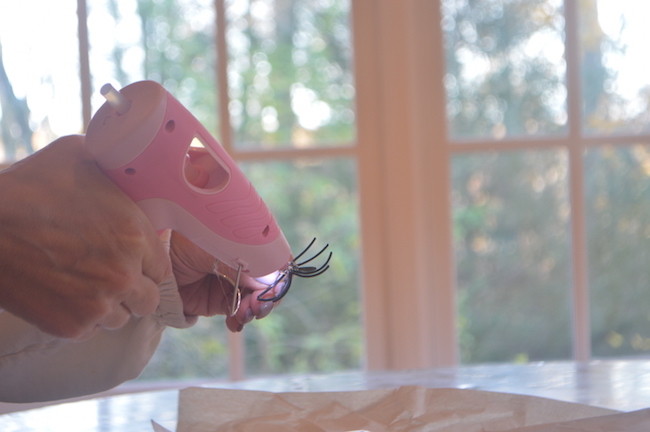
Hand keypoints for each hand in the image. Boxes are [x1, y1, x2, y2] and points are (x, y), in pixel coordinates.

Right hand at [0, 135, 168, 338]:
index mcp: (136, 237)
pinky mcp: (70, 326)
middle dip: (136, 289)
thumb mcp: (81, 157)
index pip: (163, 267)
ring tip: (86, 284)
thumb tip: (132, 164)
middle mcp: (124, 276)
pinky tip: (66, 293)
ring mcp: (98, 305)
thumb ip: (117, 170)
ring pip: (122, 318)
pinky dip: (83, 317)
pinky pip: (91, 329)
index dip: (148, 263)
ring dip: (111, 305)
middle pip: (149, 299)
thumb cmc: (29, 186)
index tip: (134, 259)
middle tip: (114, 275)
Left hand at [169, 231, 275, 331]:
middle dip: (266, 299)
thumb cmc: (191, 240)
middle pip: (269, 285)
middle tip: (256, 308)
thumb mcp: (223, 249)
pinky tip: (235, 323)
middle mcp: (246, 263)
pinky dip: (240, 320)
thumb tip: (272, 285)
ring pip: (256, 301)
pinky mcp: (219, 301)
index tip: (272, 291)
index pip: (277, 263)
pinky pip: (239, 313)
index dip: (279, 279)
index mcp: (252, 244)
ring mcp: (233, 283)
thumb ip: (248, 266)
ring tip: (243, 316)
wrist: (159, 256)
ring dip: (253, 311)